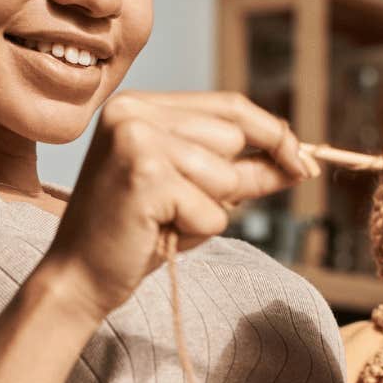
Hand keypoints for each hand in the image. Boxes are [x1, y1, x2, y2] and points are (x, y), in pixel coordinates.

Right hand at [37, 91, 318, 322]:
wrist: (78, 277)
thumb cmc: (135, 234)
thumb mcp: (193, 191)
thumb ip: (240, 169)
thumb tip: (300, 160)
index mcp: (142, 105)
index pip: (230, 106)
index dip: (274, 135)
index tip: (303, 164)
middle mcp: (135, 112)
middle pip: (234, 137)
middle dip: (234, 182)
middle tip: (187, 211)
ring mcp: (137, 140)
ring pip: (226, 176)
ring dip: (209, 211)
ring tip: (165, 221)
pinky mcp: (145, 176)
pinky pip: (212, 210)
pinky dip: (196, 231)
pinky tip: (157, 232)